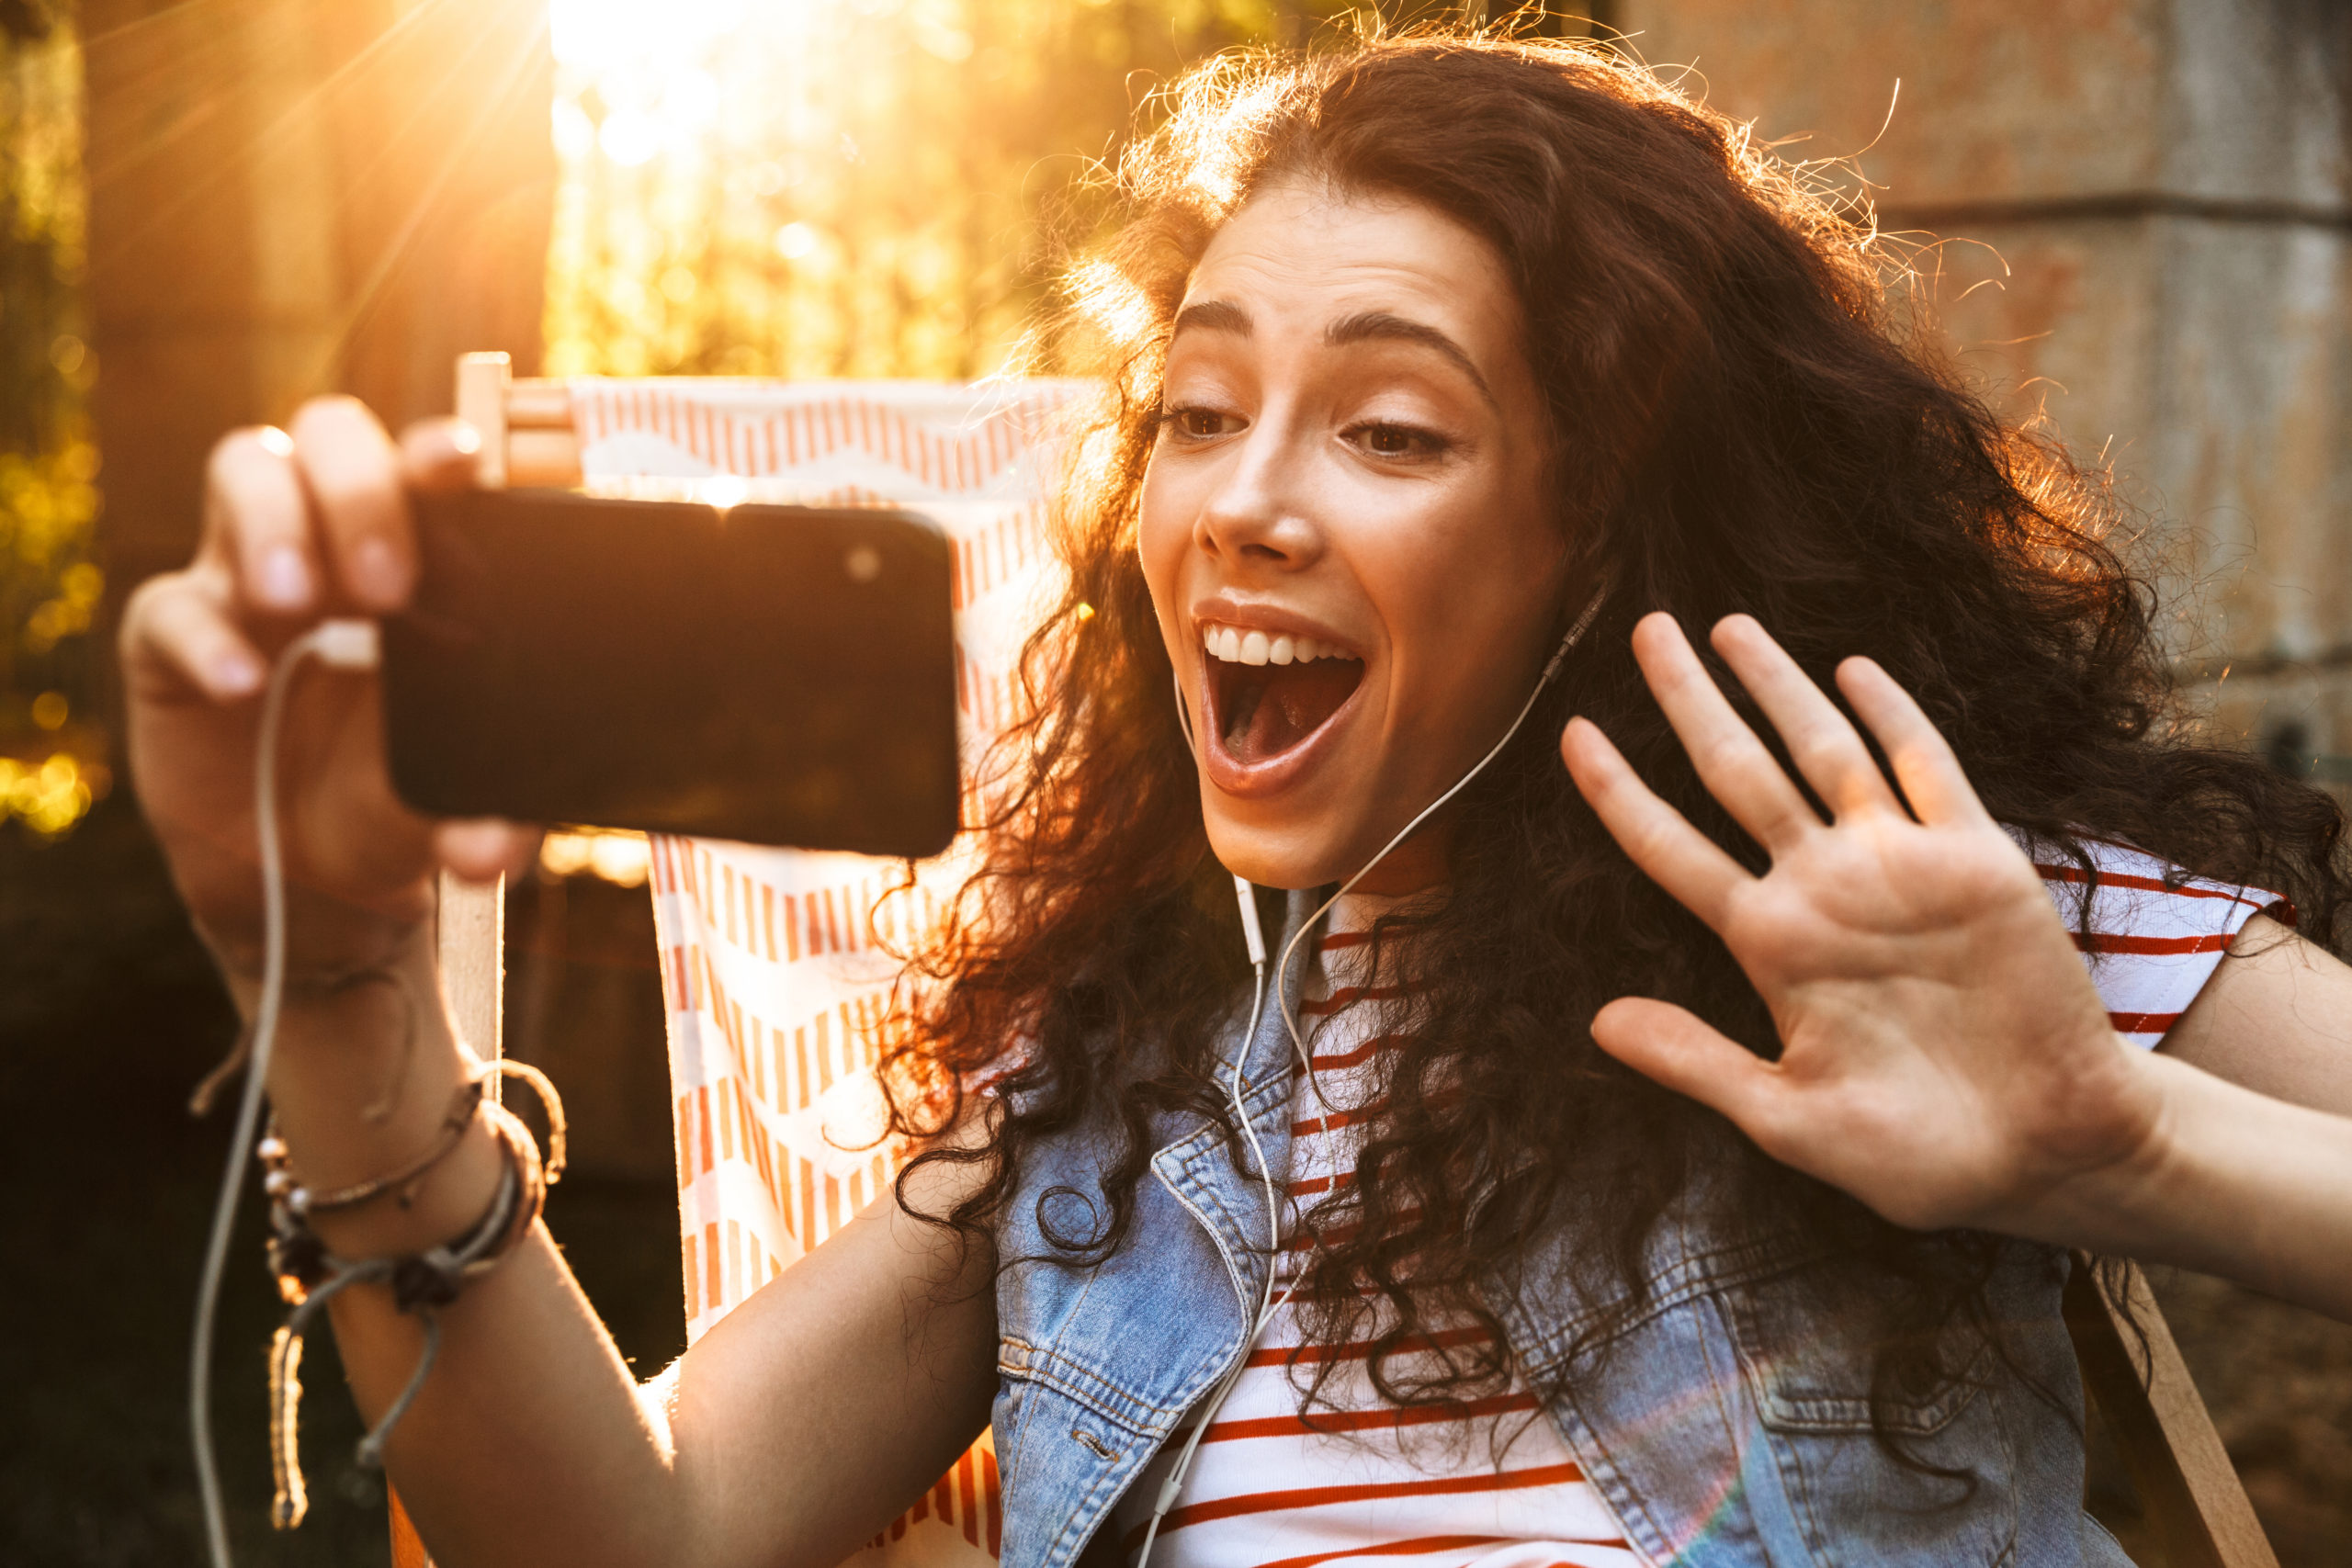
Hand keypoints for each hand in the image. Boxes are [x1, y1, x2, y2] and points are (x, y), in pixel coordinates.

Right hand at [121, 397, 534, 989]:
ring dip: (274, 522)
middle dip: (359, 489)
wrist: (299, 882)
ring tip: (298, 603)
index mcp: (424, 563)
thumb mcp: (443, 808)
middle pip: (333, 437)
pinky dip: (205, 637)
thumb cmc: (390, 807)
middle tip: (387, 587)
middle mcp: (334, 547)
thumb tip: (496, 849)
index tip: (463, 464)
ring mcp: (248, 579)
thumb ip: (480, 818)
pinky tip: (241, 684)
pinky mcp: (170, 637)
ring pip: (245, 468)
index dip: (440, 452)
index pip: (429, 472)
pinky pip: (171, 605)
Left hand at [1559, 612, 2164, 1239]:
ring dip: (1778, 686)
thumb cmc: (1915, 1155)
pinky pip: (1927, 770)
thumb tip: (1597, 1022)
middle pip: (1735, 772)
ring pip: (1821, 750)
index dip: (1619, 791)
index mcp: (1769, 945)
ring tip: (1725, 625)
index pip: (1671, 849)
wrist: (2045, 1153)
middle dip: (1689, 699)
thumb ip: (1697, 1063)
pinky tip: (1853, 668)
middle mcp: (1823, 889)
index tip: (1569, 733)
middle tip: (1643, 628)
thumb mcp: (1789, 1118)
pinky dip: (1892, 716)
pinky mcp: (1976, 862)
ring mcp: (1897, 867)